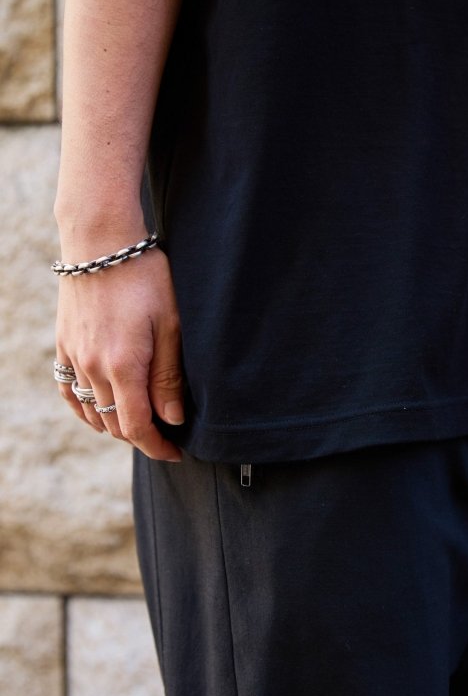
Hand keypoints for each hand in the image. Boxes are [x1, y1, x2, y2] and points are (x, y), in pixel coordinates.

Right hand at [55, 246, 183, 460]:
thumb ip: (169, 376)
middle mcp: (93, 368)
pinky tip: (102, 409)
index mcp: (123, 365)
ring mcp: (74, 358)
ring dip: (115, 425)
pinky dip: (86, 409)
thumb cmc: (145, 278)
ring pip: (91, 412)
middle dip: (141, 436)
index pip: (136, 427)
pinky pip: (69, 392)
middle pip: (114, 424)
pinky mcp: (63, 346)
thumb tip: (172, 418)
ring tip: (141, 422)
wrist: (100, 242)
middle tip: (166, 435)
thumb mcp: (171, 325)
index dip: (156, 446)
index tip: (175, 452)